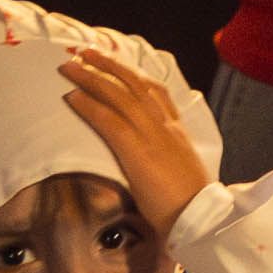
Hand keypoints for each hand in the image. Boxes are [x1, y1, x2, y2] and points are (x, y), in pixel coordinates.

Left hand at [59, 48, 210, 231]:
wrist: (202, 220)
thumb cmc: (191, 206)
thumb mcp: (181, 172)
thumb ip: (165, 158)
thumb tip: (150, 160)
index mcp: (177, 132)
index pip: (156, 92)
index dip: (134, 74)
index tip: (117, 63)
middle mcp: (166, 126)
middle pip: (134, 84)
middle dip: (109, 65)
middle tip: (86, 52)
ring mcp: (153, 136)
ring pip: (119, 96)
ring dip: (91, 78)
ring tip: (71, 66)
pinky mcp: (139, 152)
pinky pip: (109, 121)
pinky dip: (89, 106)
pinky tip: (71, 98)